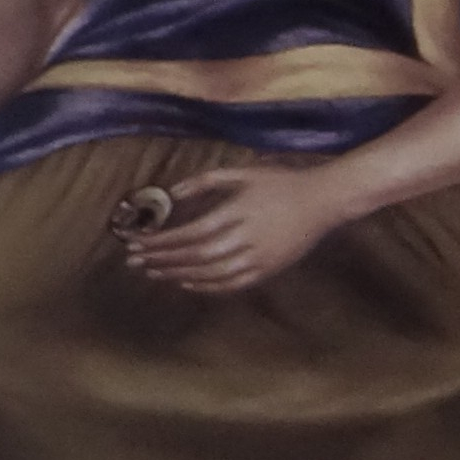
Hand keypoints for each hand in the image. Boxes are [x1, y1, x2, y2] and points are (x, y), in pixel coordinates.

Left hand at [118, 165, 354, 295]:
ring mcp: (258, 258)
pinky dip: (206, 287)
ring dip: (178, 275)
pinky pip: (231, 285)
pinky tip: (186, 283)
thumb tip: (172, 192)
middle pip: (195, 256)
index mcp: (237, 211)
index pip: (189, 233)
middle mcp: (246, 238)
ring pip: (210, 275)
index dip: (161, 242)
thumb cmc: (281, 183)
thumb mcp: (243, 172)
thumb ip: (206, 180)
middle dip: (162, 260)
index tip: (137, 243)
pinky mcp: (268, 271)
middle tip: (135, 261)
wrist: (324, 201)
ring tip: (154, 272)